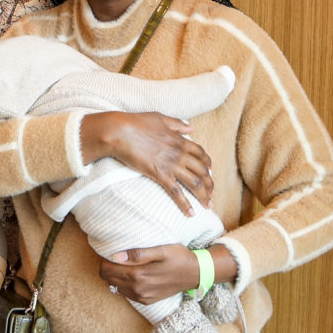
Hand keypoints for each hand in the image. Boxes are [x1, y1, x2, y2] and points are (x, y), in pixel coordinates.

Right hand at [81, 111, 213, 214]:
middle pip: (202, 171)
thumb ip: (177, 124)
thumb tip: (192, 128)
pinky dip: (185, 204)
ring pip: (194, 183)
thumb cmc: (136, 123)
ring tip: (208, 205)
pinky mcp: (160, 175)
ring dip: (203, 196)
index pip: (201, 153)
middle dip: (209, 184)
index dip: (207, 163)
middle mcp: (179, 153)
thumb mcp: (160, 118)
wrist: (120, 132)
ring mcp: (171, 165)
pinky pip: (177, 193)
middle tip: (212, 193)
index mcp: (180, 140)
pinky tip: (191, 214)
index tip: (210, 171)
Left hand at [98, 243, 198, 304]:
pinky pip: (127, 293)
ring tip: (124, 264)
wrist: (196, 274)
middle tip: (115, 256)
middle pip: (108, 279)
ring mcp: (142, 297)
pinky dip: (124, 284)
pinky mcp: (147, 301)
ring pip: (116, 287)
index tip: (109, 251)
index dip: (104, 260)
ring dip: (115, 276)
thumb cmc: (179, 257)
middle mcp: (138, 289)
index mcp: (138, 275)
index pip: (107, 270)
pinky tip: (132, 274)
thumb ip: (138, 254)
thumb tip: (115, 256)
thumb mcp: (161, 250)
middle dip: (107, 267)